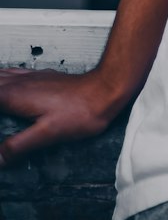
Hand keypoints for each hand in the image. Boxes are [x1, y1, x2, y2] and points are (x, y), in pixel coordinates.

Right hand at [0, 67, 123, 166]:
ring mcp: (30, 77)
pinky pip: (11, 73)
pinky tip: (2, 82)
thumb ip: (17, 146)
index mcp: (15, 96)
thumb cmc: (81, 111)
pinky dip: (0, 78)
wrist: (105, 89)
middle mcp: (19, 83)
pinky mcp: (40, 77)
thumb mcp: (47, 135)